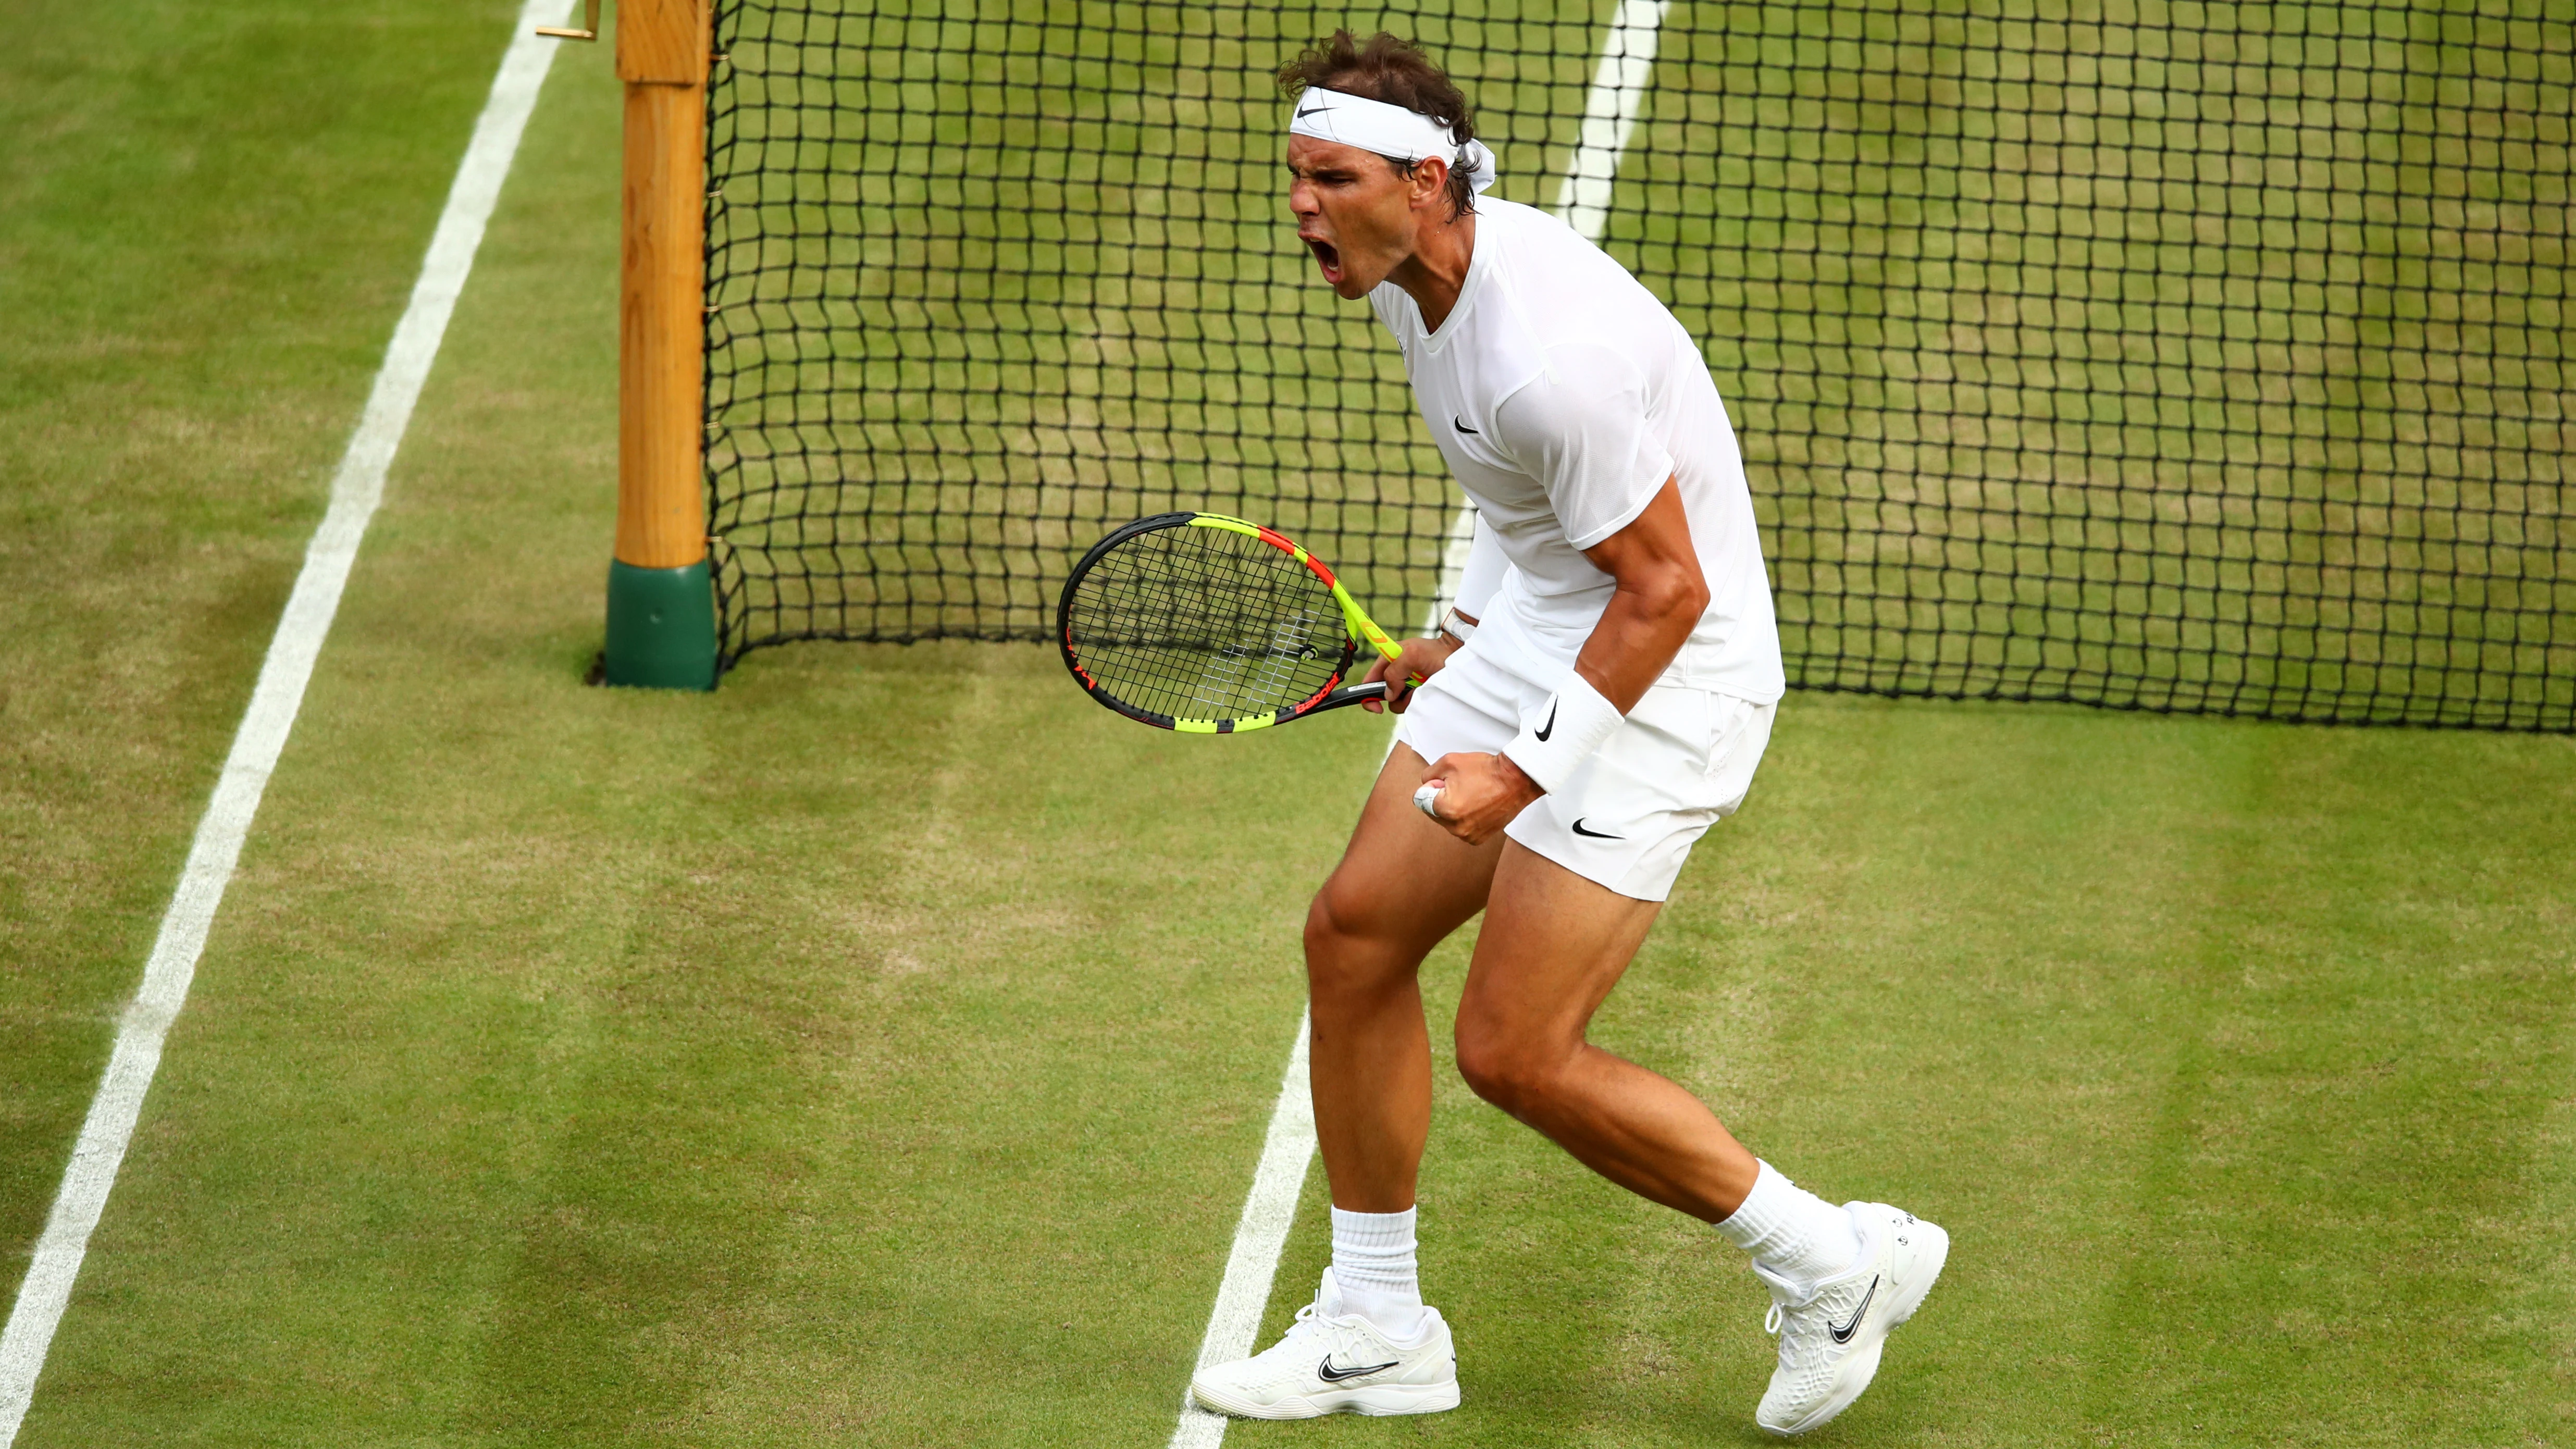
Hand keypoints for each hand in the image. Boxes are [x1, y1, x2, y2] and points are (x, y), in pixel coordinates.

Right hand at [1359, 633, 1460, 713]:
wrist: (1458, 657)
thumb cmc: (1437, 651)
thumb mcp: (1413, 654)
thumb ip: (1395, 670)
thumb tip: (1388, 693)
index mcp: (1389, 659)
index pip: (1370, 679)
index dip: (1366, 692)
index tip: (1375, 705)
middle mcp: (1396, 674)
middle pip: (1382, 694)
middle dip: (1392, 697)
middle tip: (1405, 694)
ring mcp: (1407, 685)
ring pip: (1396, 703)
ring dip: (1406, 700)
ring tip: (1420, 689)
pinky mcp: (1417, 694)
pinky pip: (1409, 706)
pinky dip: (1415, 703)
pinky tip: (1424, 693)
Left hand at [1416, 751, 1541, 844]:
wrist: (1516, 780)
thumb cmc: (1486, 770)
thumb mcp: (1448, 761)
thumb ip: (1428, 775)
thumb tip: (1426, 787)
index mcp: (1445, 809)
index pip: (1421, 799)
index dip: (1433, 785)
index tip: (1448, 780)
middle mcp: (1456, 827)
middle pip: (1433, 811)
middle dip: (1442, 798)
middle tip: (1463, 786)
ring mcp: (1468, 835)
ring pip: (1447, 820)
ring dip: (1454, 808)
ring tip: (1473, 794)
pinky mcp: (1479, 838)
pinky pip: (1461, 826)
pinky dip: (1465, 817)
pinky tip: (1478, 804)